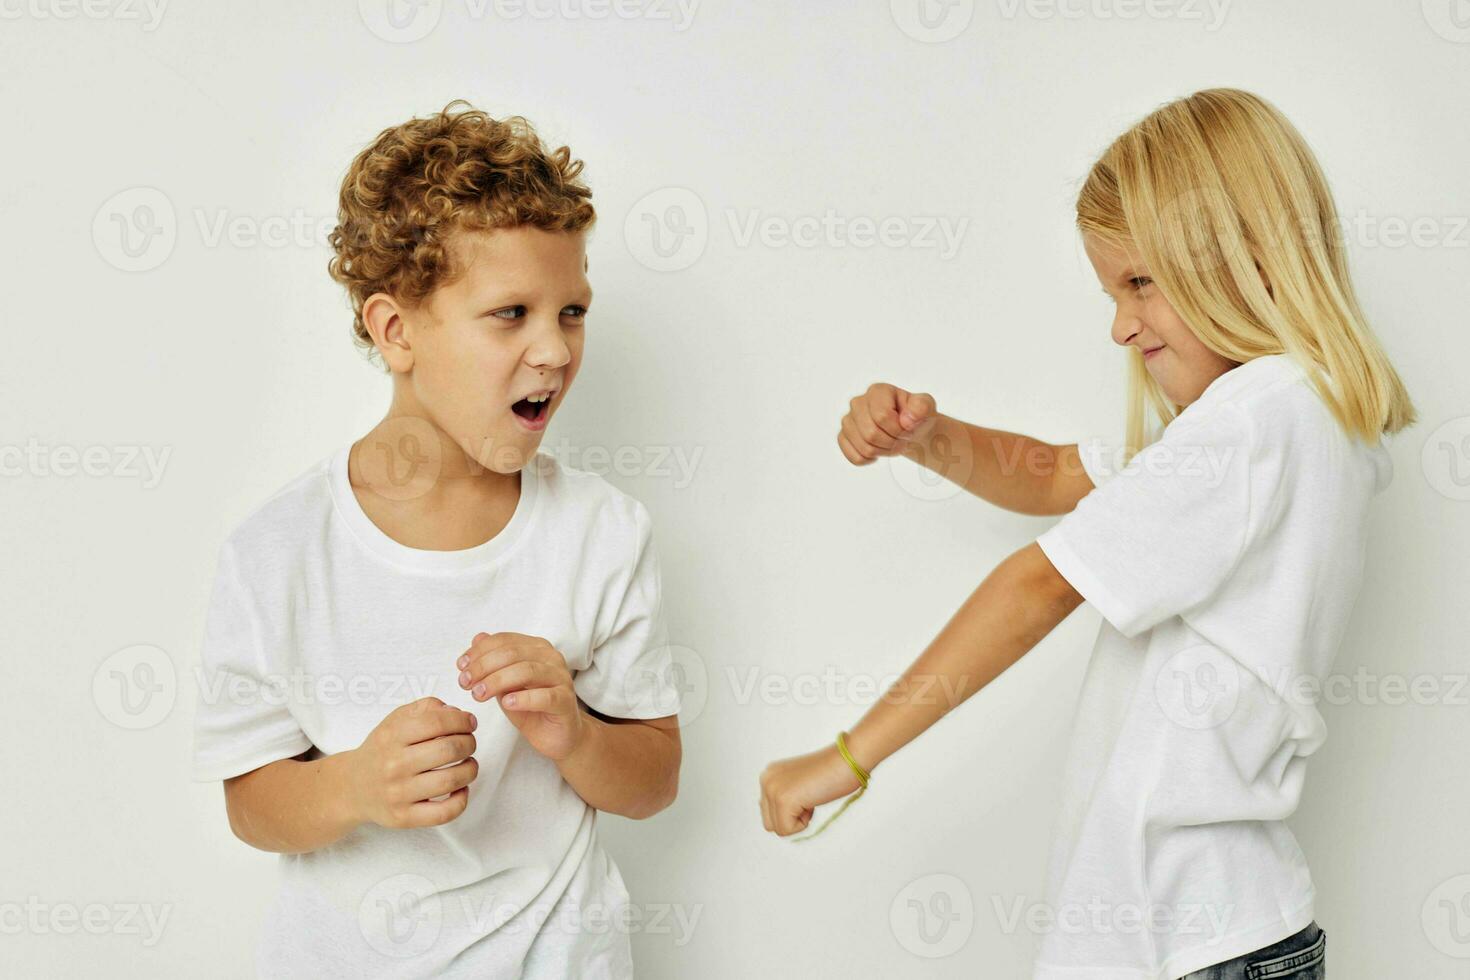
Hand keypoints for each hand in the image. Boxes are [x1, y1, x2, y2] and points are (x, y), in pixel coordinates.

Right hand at [343, 697, 478, 828]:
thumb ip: (426, 708)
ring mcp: (398, 794)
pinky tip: (461, 789)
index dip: (462, 720)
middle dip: (469, 743)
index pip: (437, 722)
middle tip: (469, 743)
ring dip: (470, 769)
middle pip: (448, 750)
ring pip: (451, 780)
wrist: (352, 788)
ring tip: (468, 764)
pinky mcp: (404, 817)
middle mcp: (394, 765)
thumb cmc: (382, 751)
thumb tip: (456, 712)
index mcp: (392, 736)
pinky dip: (461, 800)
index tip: (469, 723)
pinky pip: (443, 813)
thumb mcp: (395, 720)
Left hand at [457, 632, 587, 761]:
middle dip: (484, 667)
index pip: (504, 641)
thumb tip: (477, 638)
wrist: (557, 736)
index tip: (461, 667)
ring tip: (479, 694)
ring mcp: (561, 678)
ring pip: (527, 671)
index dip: (479, 652)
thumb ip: (493, 663)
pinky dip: (523, 698)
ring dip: (497, 681)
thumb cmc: (531, 708)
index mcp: (536, 648)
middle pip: (512, 653)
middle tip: (466, 683)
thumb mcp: (505, 684)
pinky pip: (544, 696)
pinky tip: (507, 703)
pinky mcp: (566, 701)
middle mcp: (551, 658)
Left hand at [758, 742, 863, 836]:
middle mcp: (766, 779)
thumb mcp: (801, 783)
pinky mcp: (783, 800)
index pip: (769, 812)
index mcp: (770, 774)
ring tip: (811, 796)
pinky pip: (787, 830)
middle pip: (770, 823)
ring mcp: (772, 789)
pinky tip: (813, 801)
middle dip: (792, 817)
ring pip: (778, 828)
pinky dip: (804, 823)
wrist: (849, 759)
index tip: (808, 791)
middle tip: (810, 796)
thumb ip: (786, 796)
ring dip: (798, 820)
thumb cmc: (834, 771)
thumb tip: (775, 821)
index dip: (792, 810)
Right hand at [838, 382, 937, 464]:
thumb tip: (906, 420)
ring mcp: (848, 420)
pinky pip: (855, 457)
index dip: (898, 429)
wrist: (908, 428)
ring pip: (864, 447)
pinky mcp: (843, 437)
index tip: (908, 429)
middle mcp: (858, 403)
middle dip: (892, 442)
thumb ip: (922, 407)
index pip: (882, 416)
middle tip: (902, 440)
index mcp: (877, 391)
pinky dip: (870, 460)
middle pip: (871, 433)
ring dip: (884, 452)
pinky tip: (878, 451)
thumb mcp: (926, 406)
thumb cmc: (915, 416)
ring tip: (892, 444)